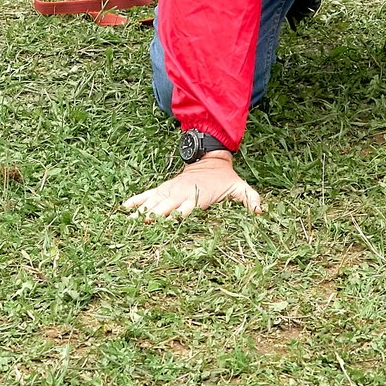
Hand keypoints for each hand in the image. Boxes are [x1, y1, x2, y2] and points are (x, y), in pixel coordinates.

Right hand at [121, 153, 261, 219]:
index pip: (187, 207)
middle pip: (166, 207)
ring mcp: (171, 190)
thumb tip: (261, 211)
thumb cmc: (225, 179)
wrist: (211, 159)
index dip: (179, 214)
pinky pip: (148, 195)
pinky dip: (136, 200)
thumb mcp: (240, 187)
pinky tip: (124, 208)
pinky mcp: (164, 188)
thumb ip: (250, 199)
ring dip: (142, 211)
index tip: (170, 221)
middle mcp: (182, 194)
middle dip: (155, 216)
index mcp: (198, 196)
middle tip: (143, 226)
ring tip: (130, 221)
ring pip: (154, 202)